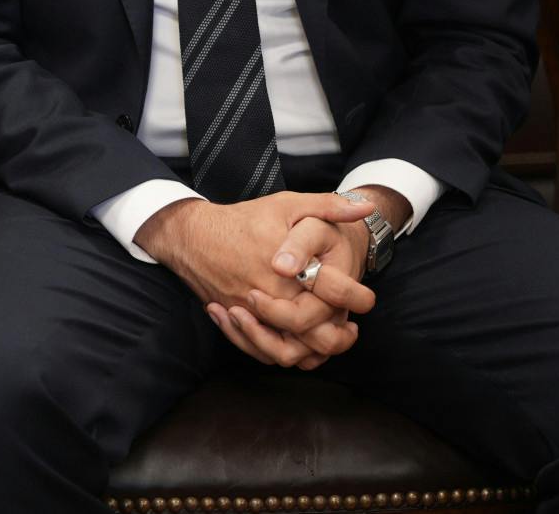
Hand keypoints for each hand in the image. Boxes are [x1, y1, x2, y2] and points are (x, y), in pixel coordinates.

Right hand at [137, 190, 372, 367]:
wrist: (192, 236)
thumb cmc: (243, 220)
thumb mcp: (287, 205)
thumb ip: (328, 206)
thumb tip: (366, 207)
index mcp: (289, 270)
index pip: (334, 295)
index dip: (357, 300)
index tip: (365, 301)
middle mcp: (271, 297)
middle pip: (315, 333)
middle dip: (338, 336)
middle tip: (350, 329)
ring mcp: (252, 314)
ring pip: (289, 351)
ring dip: (312, 351)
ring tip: (328, 337)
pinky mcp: (237, 322)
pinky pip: (263, 351)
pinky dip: (283, 351)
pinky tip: (297, 340)